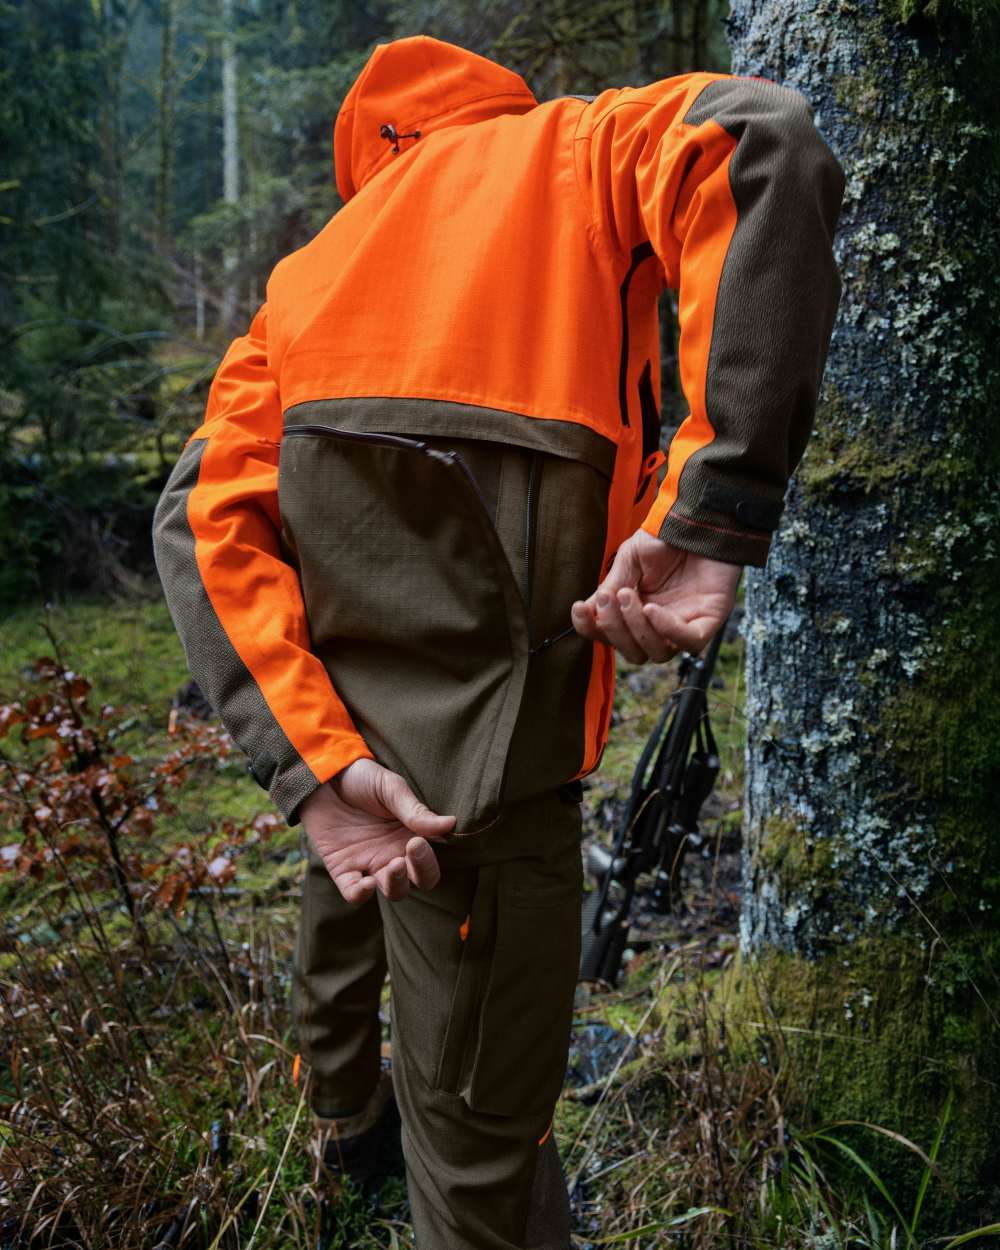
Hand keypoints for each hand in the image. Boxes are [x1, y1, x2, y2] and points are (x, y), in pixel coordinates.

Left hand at [300, 758, 455, 904]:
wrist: (323, 777)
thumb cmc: (362, 779)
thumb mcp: (390, 788)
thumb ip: (415, 810)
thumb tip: (451, 824)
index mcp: (410, 836)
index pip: (430, 862)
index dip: (429, 859)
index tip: (419, 840)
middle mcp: (393, 854)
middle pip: (418, 881)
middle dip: (420, 873)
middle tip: (410, 849)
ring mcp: (369, 864)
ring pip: (393, 892)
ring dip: (397, 885)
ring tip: (393, 865)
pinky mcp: (343, 869)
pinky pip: (354, 894)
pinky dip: (361, 895)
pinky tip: (365, 883)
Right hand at [571, 530, 739, 663]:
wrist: (699, 519)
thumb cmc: (665, 537)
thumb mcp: (630, 559)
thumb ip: (612, 585)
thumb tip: (588, 612)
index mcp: (637, 611)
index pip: (611, 636)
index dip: (592, 629)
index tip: (580, 608)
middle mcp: (659, 625)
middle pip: (633, 653)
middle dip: (614, 628)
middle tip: (608, 597)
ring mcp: (685, 625)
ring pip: (657, 654)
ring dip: (638, 630)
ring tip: (630, 597)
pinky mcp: (709, 621)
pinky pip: (689, 643)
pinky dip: (667, 630)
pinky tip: (652, 609)